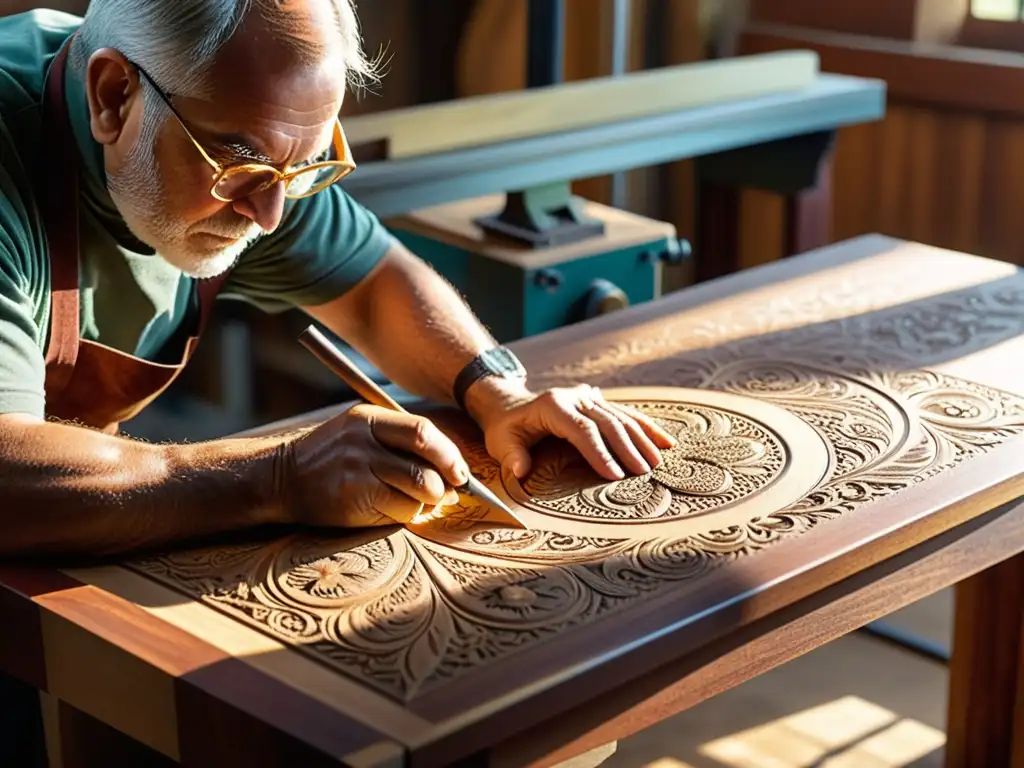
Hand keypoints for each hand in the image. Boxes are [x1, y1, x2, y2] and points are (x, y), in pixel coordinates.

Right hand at [281, 404, 471, 526]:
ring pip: (418, 488)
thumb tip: (452, 472)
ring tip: (420, 502)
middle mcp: (363, 440)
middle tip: (451, 491)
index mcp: (369, 418)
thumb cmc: (331, 459)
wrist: (282, 480)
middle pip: (425, 458)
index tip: (459, 471)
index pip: (423, 431)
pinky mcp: (354, 497)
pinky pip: (401, 510)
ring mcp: (357, 468)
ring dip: (429, 501)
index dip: (449, 453)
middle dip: (447, 479)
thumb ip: (401, 444)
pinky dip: (409, 514)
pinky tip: (396, 510)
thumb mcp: (360, 435)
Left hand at [477, 384, 676, 480]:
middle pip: (607, 422)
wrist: (510, 405)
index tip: (615, 475)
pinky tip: (665, 440)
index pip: (582, 430)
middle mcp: (574, 397)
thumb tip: (520, 470)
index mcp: (552, 405)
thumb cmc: (507, 429)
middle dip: (627, 448)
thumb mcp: (500, 441)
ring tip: (657, 462)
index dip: (600, 452)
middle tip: (644, 473)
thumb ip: (511, 455)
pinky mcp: (598, 402)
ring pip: (621, 417)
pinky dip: (646, 427)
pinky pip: (626, 414)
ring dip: (642, 439)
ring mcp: (588, 397)